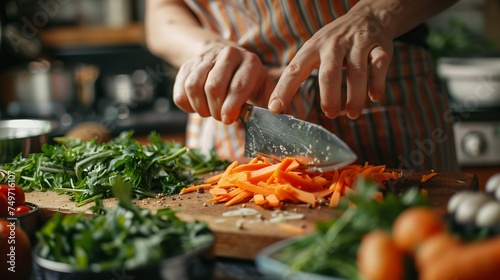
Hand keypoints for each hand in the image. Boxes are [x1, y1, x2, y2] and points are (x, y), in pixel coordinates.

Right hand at [173, 44, 275, 123]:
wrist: (225, 60)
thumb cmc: (250, 83)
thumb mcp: (265, 90)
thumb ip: (275, 105)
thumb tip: (283, 120)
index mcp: (250, 62)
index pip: (238, 86)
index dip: (232, 107)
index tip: (229, 120)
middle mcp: (227, 55)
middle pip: (213, 87)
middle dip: (217, 110)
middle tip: (222, 117)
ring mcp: (204, 59)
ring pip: (194, 87)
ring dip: (201, 108)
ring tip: (211, 112)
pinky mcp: (187, 66)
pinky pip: (180, 91)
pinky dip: (188, 106)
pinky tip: (199, 106)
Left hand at [268, 10, 393, 118]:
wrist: (367, 16)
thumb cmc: (333, 43)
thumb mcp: (312, 51)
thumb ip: (299, 74)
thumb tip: (278, 106)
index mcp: (312, 48)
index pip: (294, 70)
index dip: (283, 90)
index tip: (275, 109)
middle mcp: (333, 45)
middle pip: (329, 73)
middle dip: (329, 97)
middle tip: (330, 114)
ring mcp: (357, 44)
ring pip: (357, 72)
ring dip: (354, 97)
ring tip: (351, 114)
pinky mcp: (379, 46)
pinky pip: (379, 65)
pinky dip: (377, 84)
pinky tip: (374, 97)